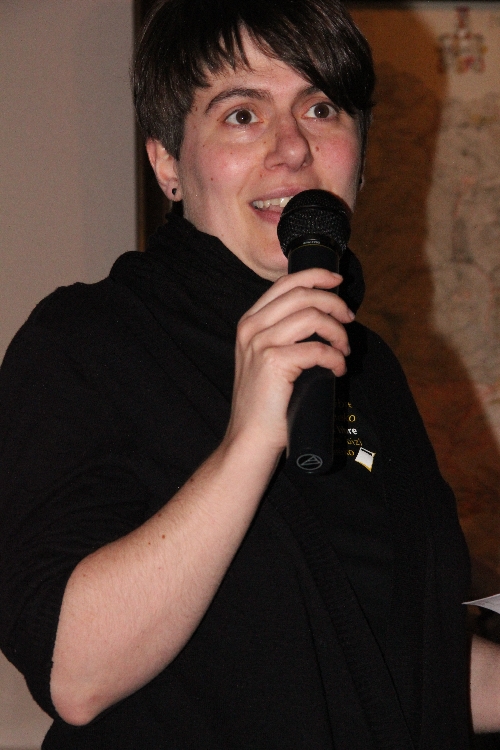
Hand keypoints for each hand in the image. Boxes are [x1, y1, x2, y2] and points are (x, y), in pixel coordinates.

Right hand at [225, 268, 353, 453]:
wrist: (250, 437)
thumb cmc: (266, 402)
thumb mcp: (266, 358)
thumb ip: (284, 333)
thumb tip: (323, 315)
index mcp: (250, 322)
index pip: (285, 283)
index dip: (316, 276)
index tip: (337, 282)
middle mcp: (252, 328)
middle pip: (302, 294)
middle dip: (334, 303)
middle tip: (349, 321)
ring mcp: (260, 344)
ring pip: (313, 317)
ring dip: (338, 332)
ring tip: (344, 351)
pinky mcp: (274, 363)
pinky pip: (318, 349)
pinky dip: (336, 357)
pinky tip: (338, 368)